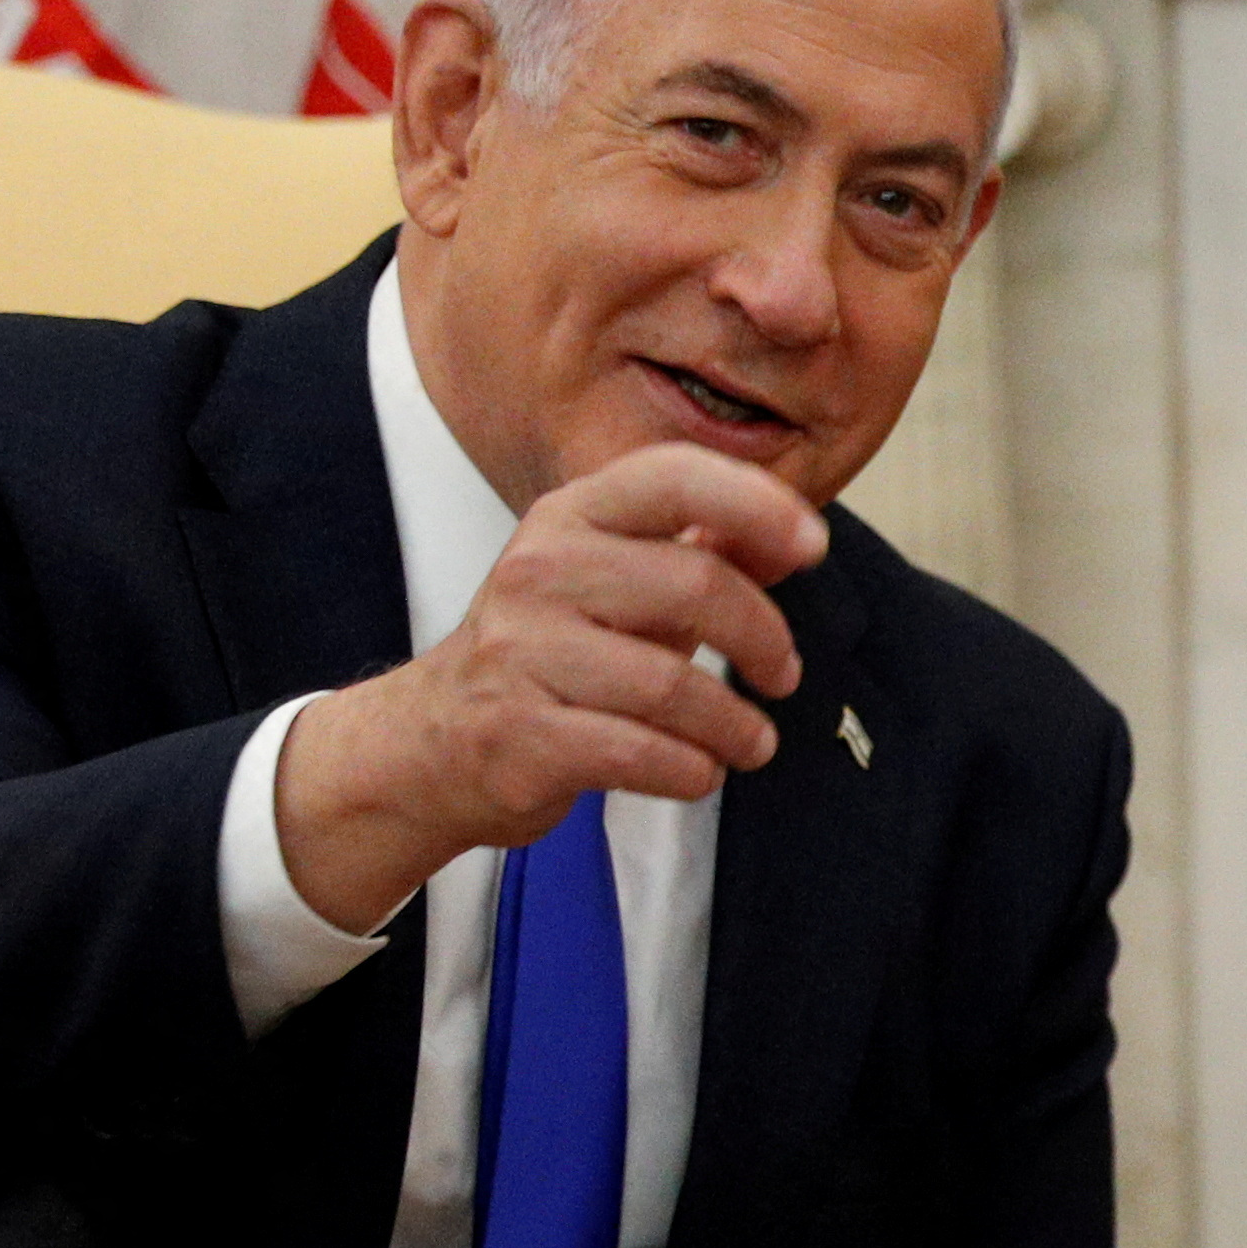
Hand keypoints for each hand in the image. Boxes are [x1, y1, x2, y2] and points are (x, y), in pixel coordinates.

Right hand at [275, 445, 833, 935]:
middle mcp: (539, 569)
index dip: (757, 503)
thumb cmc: (551, 656)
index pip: (674, 476)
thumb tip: (794, 536)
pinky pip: (639, 752)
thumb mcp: (616, 585)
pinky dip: (691, 770)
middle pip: (694, 583)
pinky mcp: (518, 733)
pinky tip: (700, 771)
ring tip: (752, 743)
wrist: (433, 742)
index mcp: (571, 516)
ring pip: (672, 684)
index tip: (813, 548)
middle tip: (784, 676)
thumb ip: (700, 554)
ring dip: (734, 725)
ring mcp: (521, 651)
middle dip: (764, 638)